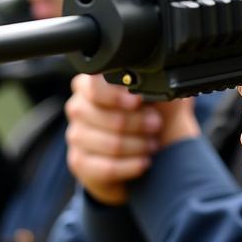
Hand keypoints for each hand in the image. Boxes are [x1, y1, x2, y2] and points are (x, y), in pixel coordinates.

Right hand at [64, 74, 198, 204]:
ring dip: (138, 145)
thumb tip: (164, 74)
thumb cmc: (149, 119)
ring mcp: (76, 136)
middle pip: (105, 115)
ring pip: (110, 143)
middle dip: (138, 122)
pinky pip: (106, 167)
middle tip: (156, 124)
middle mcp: (79, 107)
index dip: (116, 95)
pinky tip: (144, 162)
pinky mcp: (80, 162)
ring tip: (152, 144)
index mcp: (92, 84)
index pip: (94, 85)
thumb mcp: (159, 98)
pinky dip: (131, 166)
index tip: (138, 101)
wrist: (146, 152)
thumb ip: (159, 82)